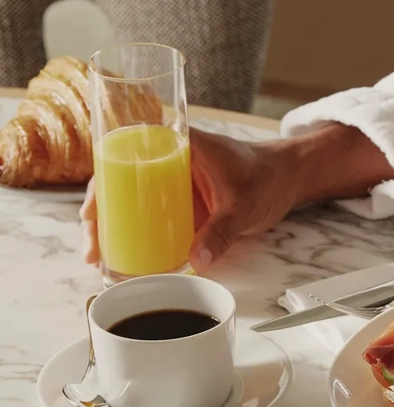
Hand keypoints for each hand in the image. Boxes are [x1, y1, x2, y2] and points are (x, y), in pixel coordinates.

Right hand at [81, 127, 300, 271]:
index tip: (92, 211)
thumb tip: (196, 261)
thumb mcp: (245, 206)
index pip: (126, 155)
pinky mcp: (180, 201)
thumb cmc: (268, 177)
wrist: (289, 178)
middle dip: (99, 213)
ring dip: (112, 225)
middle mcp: (169, 160)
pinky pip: (150, 213)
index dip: (102, 183)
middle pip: (119, 181)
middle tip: (91, 246)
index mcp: (180, 146)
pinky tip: (123, 254)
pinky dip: (135, 231)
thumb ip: (222, 233)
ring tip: (98, 256)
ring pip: (131, 199)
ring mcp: (172, 182)